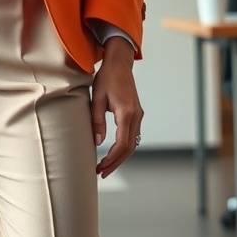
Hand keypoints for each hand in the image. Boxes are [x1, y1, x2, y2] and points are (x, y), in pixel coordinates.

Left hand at [91, 36, 143, 178]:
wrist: (119, 63)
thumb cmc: (107, 78)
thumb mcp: (97, 98)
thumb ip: (97, 121)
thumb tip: (98, 142)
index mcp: (126, 113)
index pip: (122, 144)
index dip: (111, 159)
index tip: (100, 167)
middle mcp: (136, 116)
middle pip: (129, 148)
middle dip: (116, 163)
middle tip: (102, 173)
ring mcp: (138, 115)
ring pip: (133, 144)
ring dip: (120, 157)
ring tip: (105, 166)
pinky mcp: (136, 114)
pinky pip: (132, 136)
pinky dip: (124, 148)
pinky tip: (113, 153)